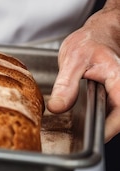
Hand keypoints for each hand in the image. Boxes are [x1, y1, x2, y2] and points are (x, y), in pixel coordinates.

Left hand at [48, 8, 119, 141]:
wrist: (98, 34)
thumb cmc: (89, 42)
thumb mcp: (72, 60)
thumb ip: (66, 85)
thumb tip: (57, 107)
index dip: (110, 128)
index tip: (92, 136)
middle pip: (119, 118)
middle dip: (102, 131)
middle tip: (79, 137)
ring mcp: (119, 94)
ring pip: (114, 117)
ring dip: (99, 125)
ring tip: (77, 129)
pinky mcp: (114, 97)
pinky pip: (109, 113)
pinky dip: (96, 118)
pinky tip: (80, 120)